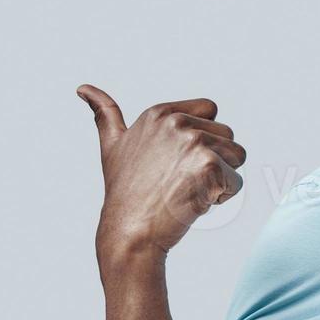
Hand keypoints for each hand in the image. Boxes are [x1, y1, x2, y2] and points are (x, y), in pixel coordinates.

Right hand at [77, 85, 246, 260]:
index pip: (211, 110)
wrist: (131, 231)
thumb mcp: (112, 145)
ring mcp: (194, 143)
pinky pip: (236, 182)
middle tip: (180, 180)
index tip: (177, 158)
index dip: (203, 136)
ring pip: (237, 157)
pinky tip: (193, 202)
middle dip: (214, 159)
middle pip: (228, 135)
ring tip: (187, 190)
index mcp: (160, 113)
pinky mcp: (210, 167)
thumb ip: (104, 114)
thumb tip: (83, 88)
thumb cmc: (125, 192)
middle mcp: (178, 123)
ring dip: (220, 178)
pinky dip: (222, 197)